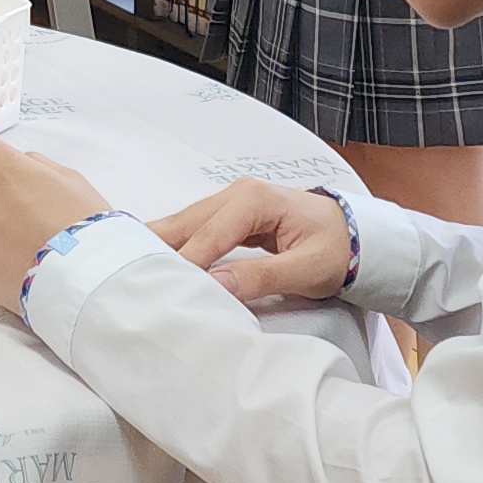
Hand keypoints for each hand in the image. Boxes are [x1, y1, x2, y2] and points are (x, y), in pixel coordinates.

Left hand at [0, 101, 124, 316]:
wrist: (90, 282)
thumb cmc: (86, 226)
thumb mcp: (68, 179)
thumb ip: (33, 167)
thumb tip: (17, 169)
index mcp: (3, 170)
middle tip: (30, 209)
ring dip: (3, 231)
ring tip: (39, 246)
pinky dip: (3, 260)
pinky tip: (30, 266)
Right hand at [148, 178, 355, 306]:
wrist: (356, 235)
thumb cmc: (335, 248)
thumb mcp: (307, 268)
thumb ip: (262, 276)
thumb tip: (216, 286)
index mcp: (254, 200)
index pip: (207, 235)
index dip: (185, 264)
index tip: (162, 289)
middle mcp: (236, 193)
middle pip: (185, 223)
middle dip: (156, 249)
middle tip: (125, 275)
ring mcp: (231, 201)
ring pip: (184, 224)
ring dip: (160, 247)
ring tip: (130, 271)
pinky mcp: (230, 215)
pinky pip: (194, 229)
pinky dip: (174, 246)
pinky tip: (155, 262)